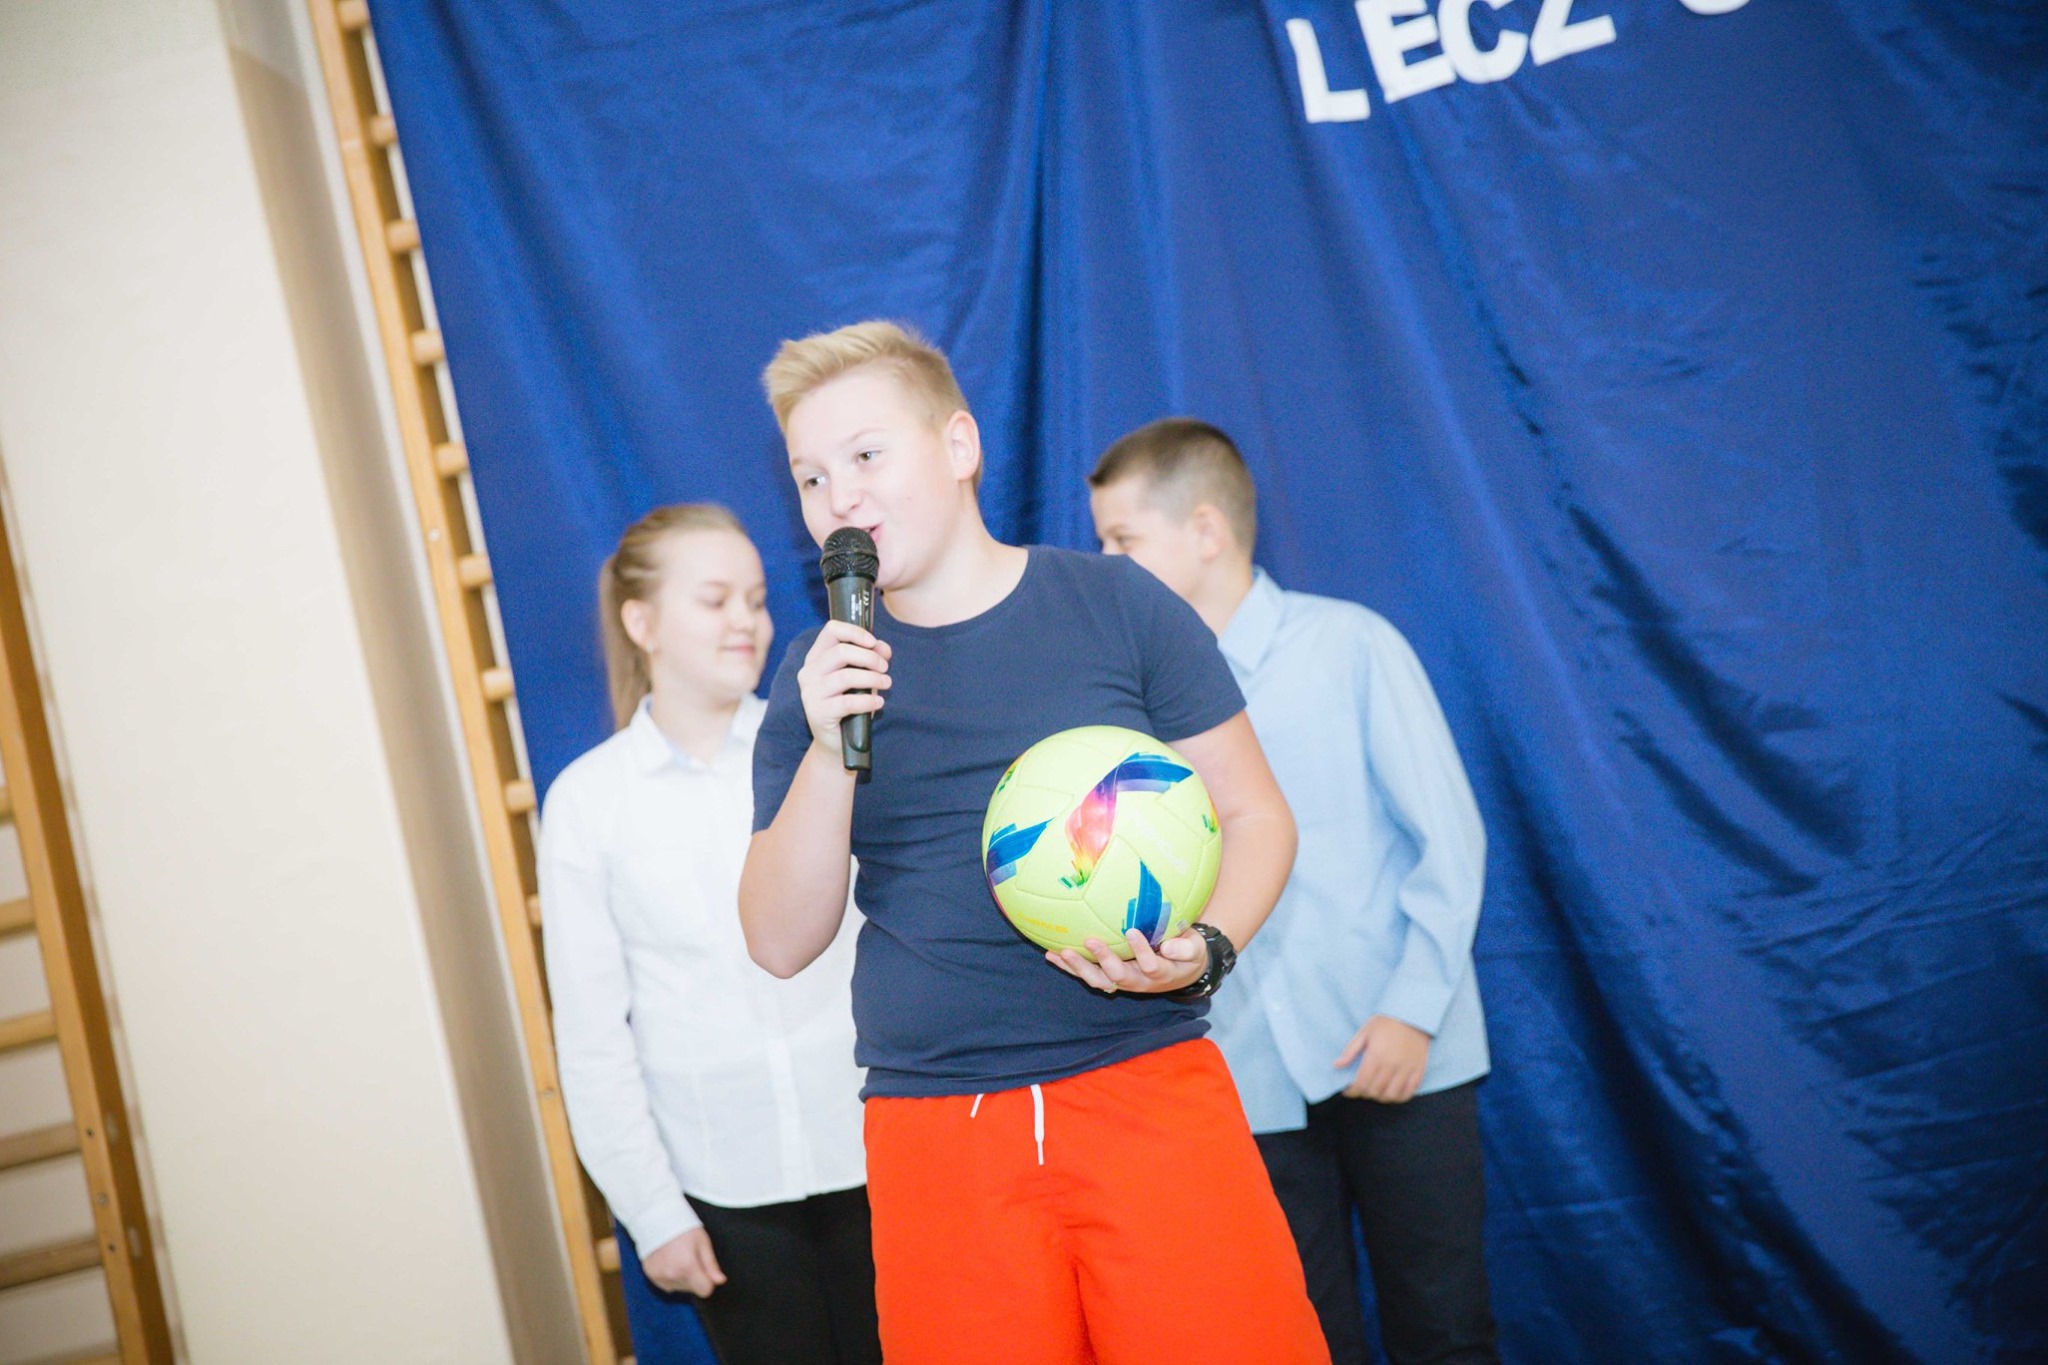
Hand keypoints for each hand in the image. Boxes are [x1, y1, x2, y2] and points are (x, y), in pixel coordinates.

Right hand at [640, 1227, 725, 1297]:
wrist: (657, 1217)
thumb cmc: (684, 1228)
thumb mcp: (703, 1242)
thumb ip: (711, 1264)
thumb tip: (720, 1281)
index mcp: (687, 1266)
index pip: (705, 1290)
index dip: (708, 1281)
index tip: (706, 1269)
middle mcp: (672, 1275)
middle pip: (692, 1289)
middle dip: (694, 1277)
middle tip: (690, 1256)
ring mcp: (659, 1276)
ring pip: (678, 1287)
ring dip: (681, 1277)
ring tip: (678, 1256)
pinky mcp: (650, 1275)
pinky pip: (666, 1284)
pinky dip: (669, 1276)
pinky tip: (669, 1260)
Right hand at [796, 620, 890, 755]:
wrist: (836, 742)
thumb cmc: (849, 704)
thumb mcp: (861, 677)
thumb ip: (871, 658)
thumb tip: (884, 647)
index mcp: (816, 657)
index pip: (831, 630)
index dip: (855, 632)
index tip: (873, 643)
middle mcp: (808, 672)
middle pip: (841, 651)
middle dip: (870, 658)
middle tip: (885, 668)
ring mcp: (810, 693)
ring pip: (846, 676)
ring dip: (873, 678)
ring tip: (887, 683)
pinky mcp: (817, 713)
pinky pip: (847, 702)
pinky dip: (868, 701)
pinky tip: (879, 703)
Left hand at [1046, 927, 1206, 994]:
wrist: (1181, 972)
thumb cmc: (1187, 955)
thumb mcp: (1195, 949)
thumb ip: (1185, 948)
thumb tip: (1167, 947)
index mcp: (1161, 973)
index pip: (1151, 966)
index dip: (1141, 951)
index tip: (1131, 931)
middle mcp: (1138, 982)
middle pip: (1118, 977)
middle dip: (1103, 960)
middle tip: (1090, 940)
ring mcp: (1123, 982)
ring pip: (1098, 980)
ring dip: (1079, 968)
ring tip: (1060, 952)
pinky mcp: (1110, 978)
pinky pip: (1088, 975)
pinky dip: (1070, 967)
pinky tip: (1051, 955)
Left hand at [1336, 1015, 1429, 1102]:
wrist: (1412, 1014)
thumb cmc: (1386, 1022)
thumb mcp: (1364, 1032)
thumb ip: (1350, 1050)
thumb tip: (1336, 1065)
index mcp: (1376, 1056)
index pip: (1361, 1083)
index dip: (1352, 1091)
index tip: (1348, 1091)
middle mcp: (1392, 1065)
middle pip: (1375, 1091)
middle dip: (1364, 1093)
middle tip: (1360, 1089)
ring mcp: (1406, 1069)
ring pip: (1391, 1096)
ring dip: (1380, 1097)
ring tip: (1375, 1091)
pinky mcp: (1418, 1070)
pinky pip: (1409, 1093)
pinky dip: (1399, 1097)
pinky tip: (1392, 1093)